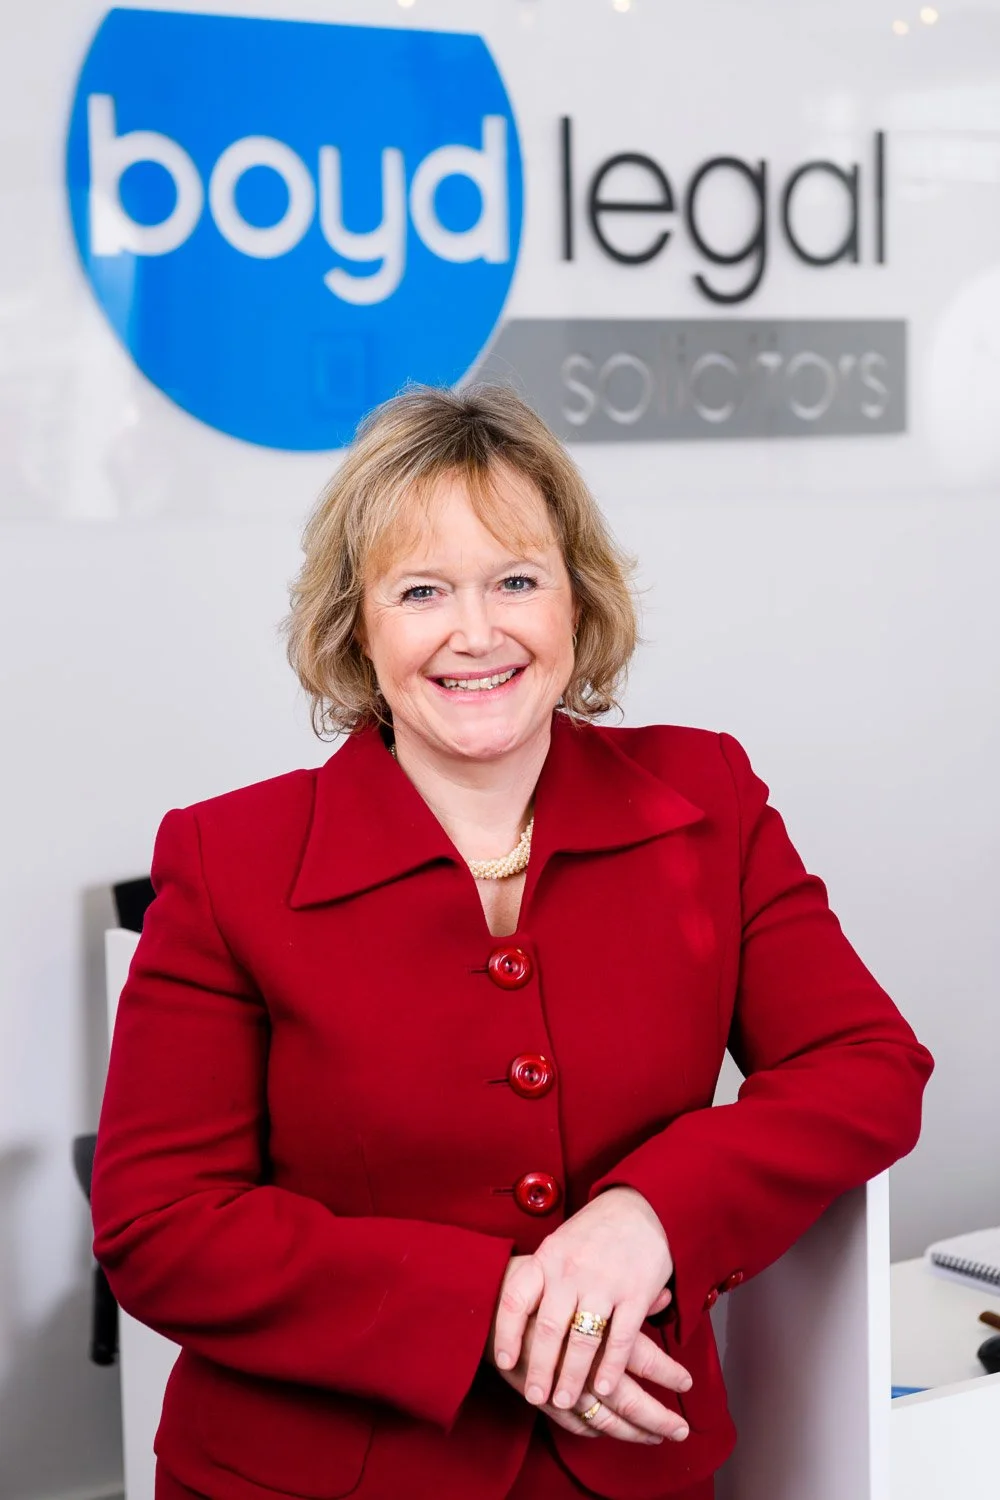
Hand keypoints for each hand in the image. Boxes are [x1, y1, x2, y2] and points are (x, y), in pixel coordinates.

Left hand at [493, 1188, 688, 1420]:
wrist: (642, 1207)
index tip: (503, 1362)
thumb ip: (541, 1278)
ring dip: (572, 1376)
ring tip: (564, 1400)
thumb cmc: (593, 1232)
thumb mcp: (559, 1244)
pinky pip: (621, 1338)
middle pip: (548, 1329)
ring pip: (583, 1340)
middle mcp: (571, 1271)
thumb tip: (516, 1319)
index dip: (506, 1333)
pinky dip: (610, 1367)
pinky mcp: (636, 1293)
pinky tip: (601, 1387)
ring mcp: (604, 1282)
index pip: (517, 1298)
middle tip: (535, 1397)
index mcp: (548, 1257)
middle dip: (540, 1369)